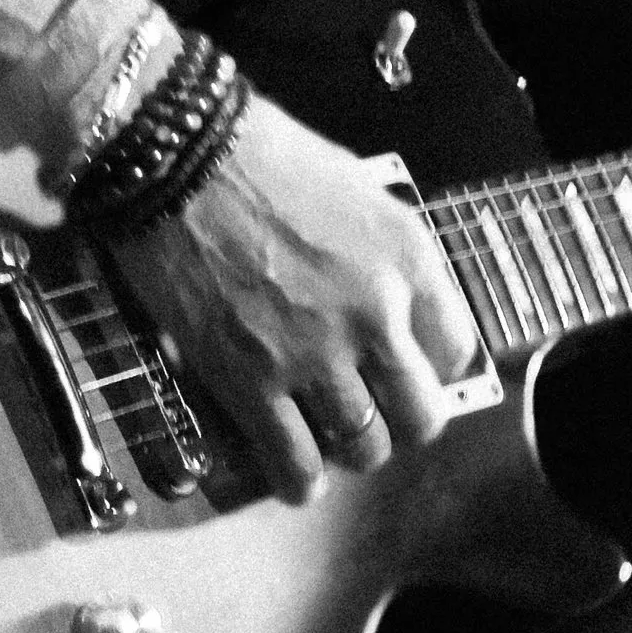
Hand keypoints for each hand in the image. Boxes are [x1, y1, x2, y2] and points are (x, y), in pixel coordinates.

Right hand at [103, 90, 482, 502]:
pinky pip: (294, 463)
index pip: (455, 346)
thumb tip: (387, 298)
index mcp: (406, 256)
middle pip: (421, 412)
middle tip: (377, 411)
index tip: (410, 368)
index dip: (431, 365)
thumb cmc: (255, 153)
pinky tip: (296, 475)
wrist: (176, 156)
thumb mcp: (352, 187)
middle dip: (402, 420)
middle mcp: (376, 312)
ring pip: (366, 446)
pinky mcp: (252, 382)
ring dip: (353, 449)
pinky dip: (300, 480)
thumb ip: (380, 254)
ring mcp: (316, 354)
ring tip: (333, 440)